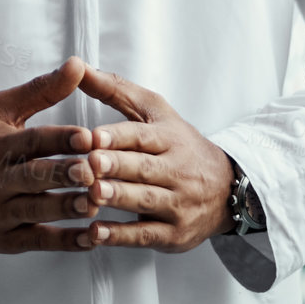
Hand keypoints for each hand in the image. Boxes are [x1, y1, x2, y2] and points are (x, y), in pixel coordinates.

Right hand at [0, 57, 99, 253]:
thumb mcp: (0, 111)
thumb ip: (41, 90)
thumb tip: (78, 65)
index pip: (30, 141)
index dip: (59, 139)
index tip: (87, 136)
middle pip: (33, 177)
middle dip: (62, 175)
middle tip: (92, 170)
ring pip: (36, 211)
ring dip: (66, 208)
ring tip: (95, 203)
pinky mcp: (6, 240)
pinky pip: (38, 241)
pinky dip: (65, 242)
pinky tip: (91, 237)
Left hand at [74, 66, 234, 251]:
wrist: (227, 188)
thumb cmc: (178, 145)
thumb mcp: (155, 113)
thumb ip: (115, 91)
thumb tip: (77, 67)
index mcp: (170, 138)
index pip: (144, 136)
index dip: (119, 136)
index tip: (94, 136)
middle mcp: (177, 170)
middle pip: (144, 168)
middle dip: (117, 166)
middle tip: (90, 163)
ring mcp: (178, 204)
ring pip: (146, 201)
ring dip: (118, 198)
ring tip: (92, 195)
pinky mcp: (175, 234)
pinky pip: (146, 236)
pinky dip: (120, 236)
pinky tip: (95, 233)